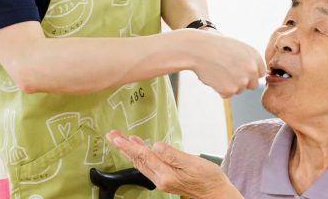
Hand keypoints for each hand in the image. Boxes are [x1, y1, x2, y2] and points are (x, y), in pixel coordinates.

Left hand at [105, 130, 242, 198]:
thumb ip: (173, 155)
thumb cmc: (208, 177)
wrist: (216, 193)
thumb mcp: (193, 163)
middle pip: (137, 160)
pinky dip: (139, 154)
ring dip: (128, 150)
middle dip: (123, 146)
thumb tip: (156, 146)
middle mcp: (160, 179)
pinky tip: (137, 145)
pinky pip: (147, 165)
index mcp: (166, 174)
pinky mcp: (165, 178)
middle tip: (111, 134)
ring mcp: (161, 180)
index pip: (143, 156)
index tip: (117, 137)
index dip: (129, 145)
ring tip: (118, 138)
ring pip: (140, 162)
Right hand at [191, 30, 265, 96]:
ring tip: (217, 71)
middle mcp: (252, 69)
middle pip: (252, 85)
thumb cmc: (215, 46)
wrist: (198, 49)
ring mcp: (242, 81)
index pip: (260, 73)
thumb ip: (249, 60)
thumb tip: (253, 75)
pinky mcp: (230, 90)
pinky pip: (227, 94)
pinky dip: (219, 88)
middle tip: (227, 72)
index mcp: (255, 56)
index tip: (238, 69)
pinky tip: (213, 76)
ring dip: (229, 85)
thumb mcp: (237, 47)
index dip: (248, 72)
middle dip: (242, 81)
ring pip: (239, 90)